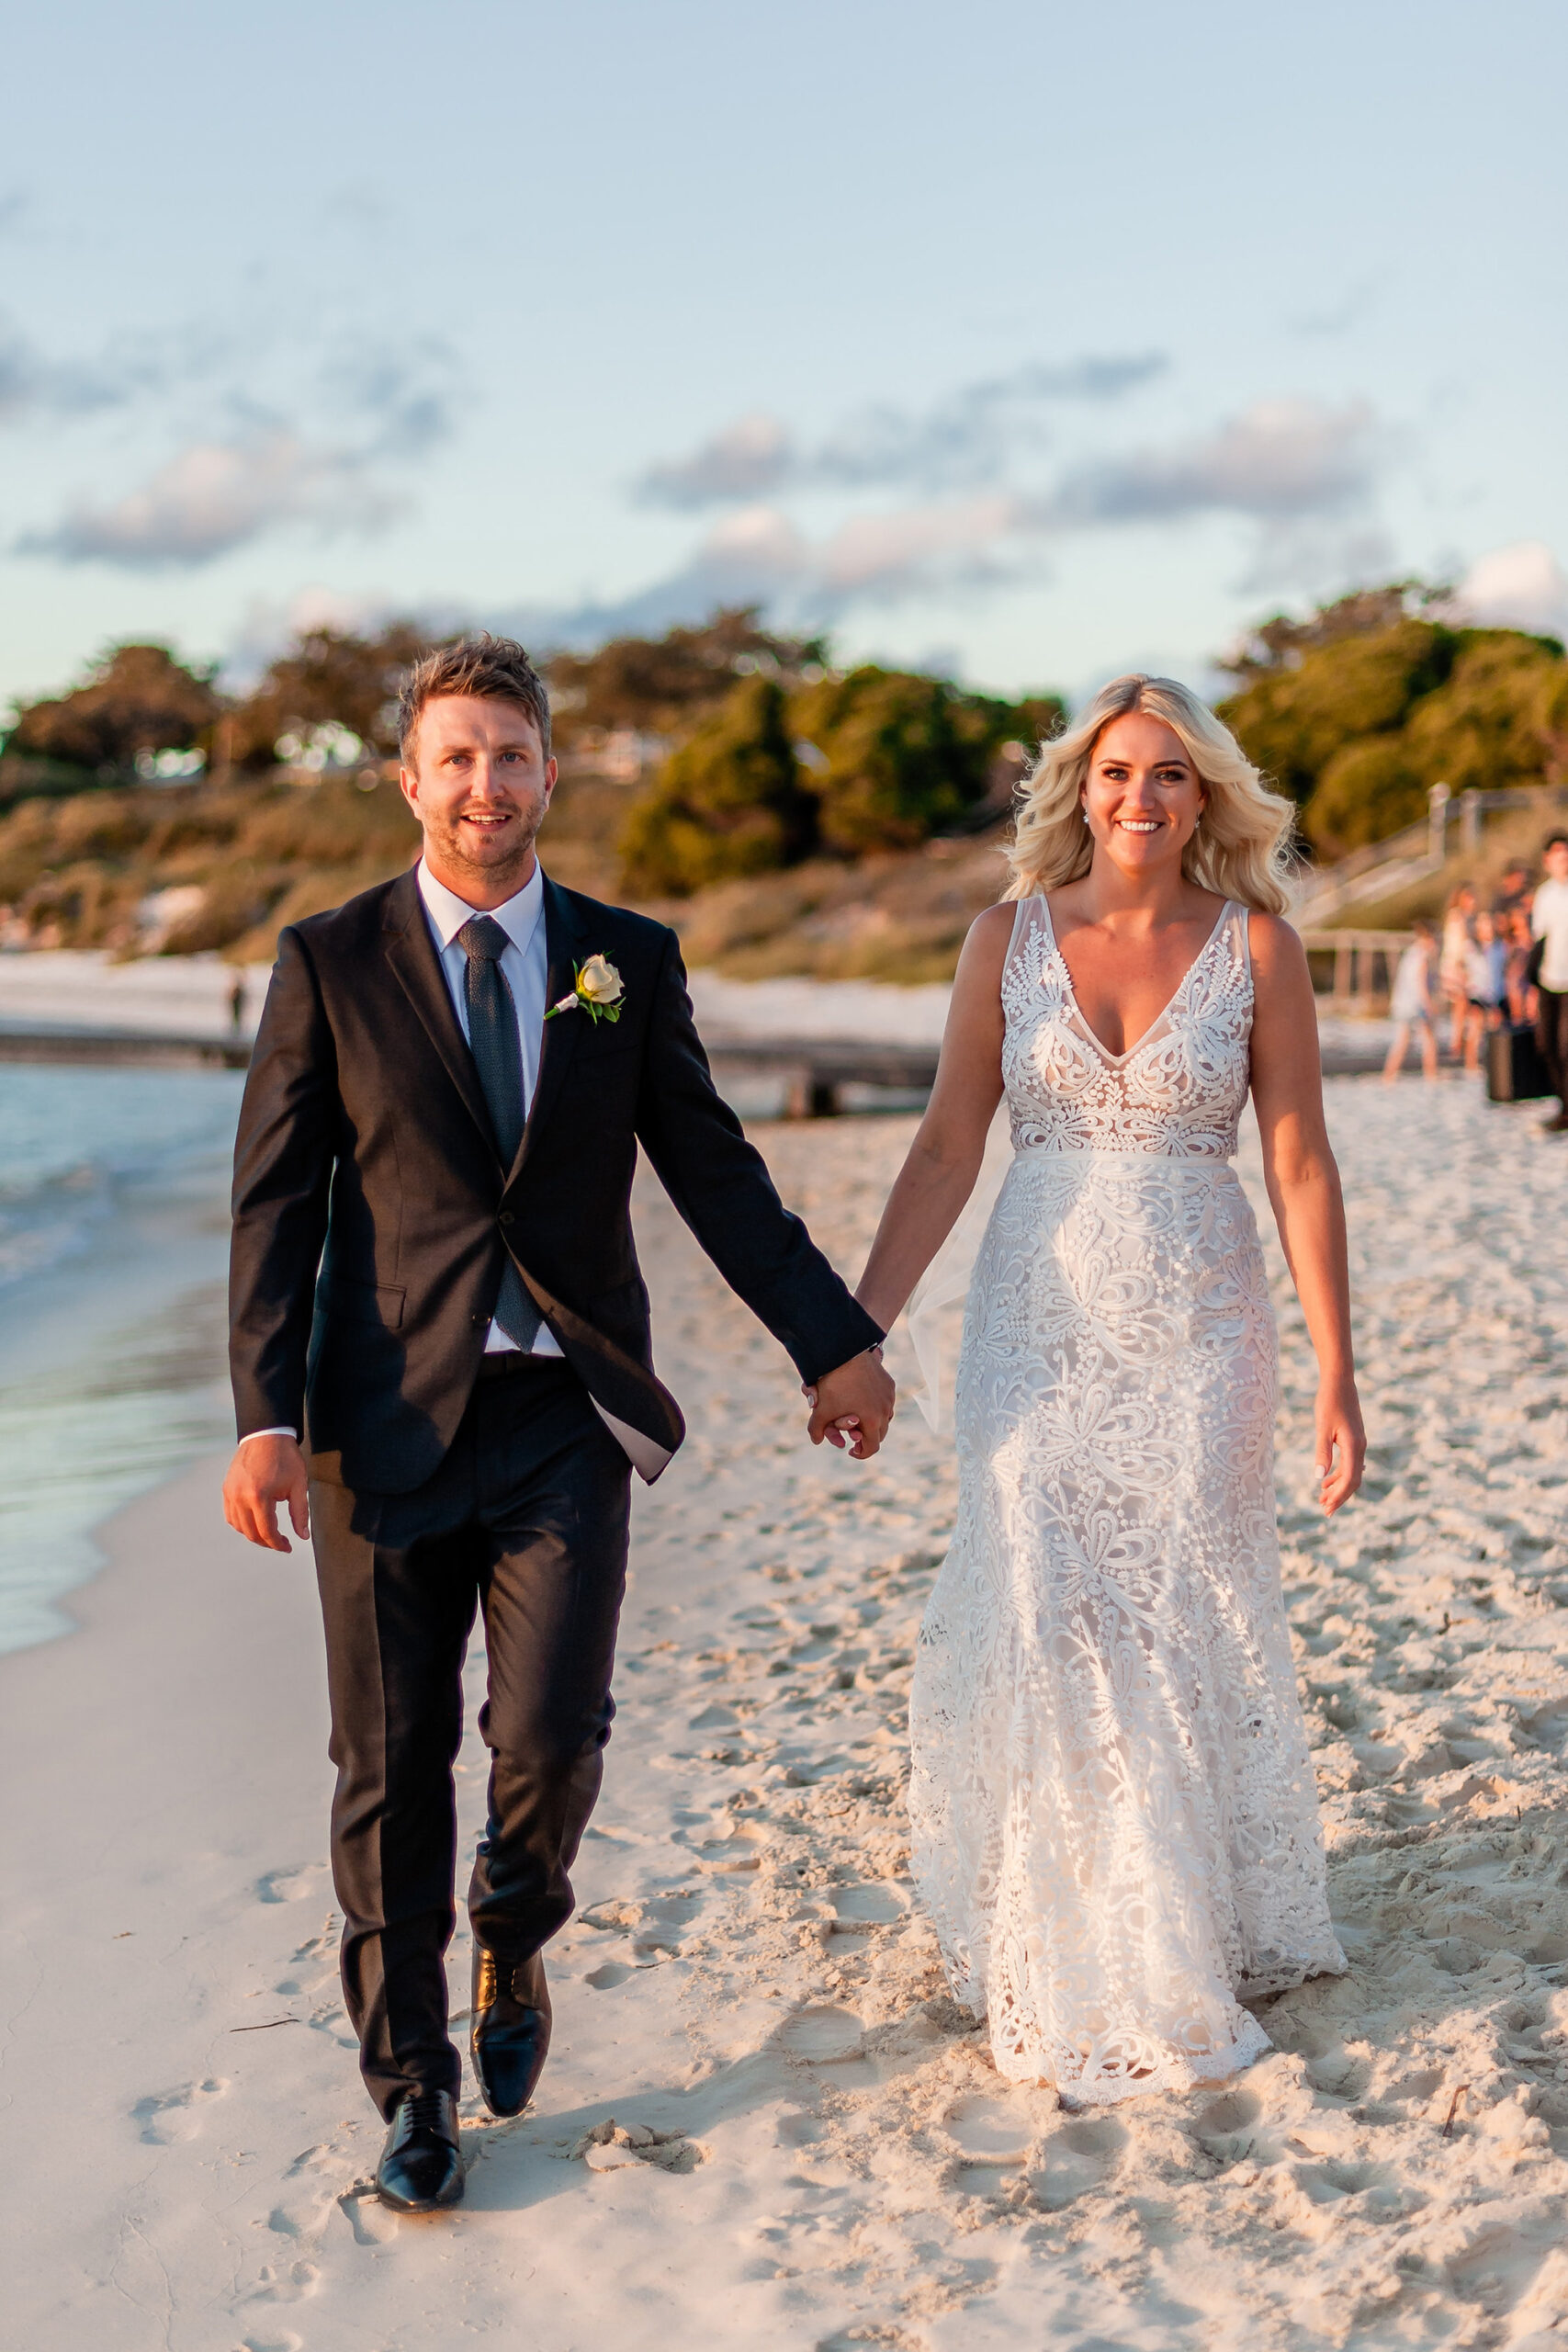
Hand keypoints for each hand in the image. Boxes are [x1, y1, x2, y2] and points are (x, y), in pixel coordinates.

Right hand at [223, 1435, 310, 1551]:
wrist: (267, 1434)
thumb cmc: (285, 1457)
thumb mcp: (299, 1485)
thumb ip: (300, 1513)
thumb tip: (303, 1536)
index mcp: (258, 1496)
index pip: (266, 1531)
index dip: (278, 1544)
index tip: (288, 1547)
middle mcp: (240, 1497)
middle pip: (251, 1532)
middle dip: (267, 1542)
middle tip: (281, 1543)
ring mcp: (230, 1492)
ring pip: (238, 1526)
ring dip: (253, 1534)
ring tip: (269, 1534)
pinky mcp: (226, 1488)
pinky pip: (230, 1515)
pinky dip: (241, 1524)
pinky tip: (254, 1523)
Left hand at [804, 1350, 894, 1459]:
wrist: (846, 1353)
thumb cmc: (833, 1384)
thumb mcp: (821, 1410)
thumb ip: (816, 1429)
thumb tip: (816, 1441)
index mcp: (872, 1422)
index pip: (872, 1448)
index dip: (861, 1453)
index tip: (851, 1451)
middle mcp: (885, 1411)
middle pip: (880, 1434)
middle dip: (868, 1438)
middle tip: (855, 1438)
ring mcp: (889, 1397)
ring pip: (886, 1417)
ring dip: (875, 1422)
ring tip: (861, 1420)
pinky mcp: (889, 1384)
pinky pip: (886, 1401)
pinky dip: (878, 1405)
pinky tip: (866, 1401)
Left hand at [1315, 1378, 1364, 1516]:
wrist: (1340, 1381)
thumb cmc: (1329, 1402)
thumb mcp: (1322, 1427)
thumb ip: (1322, 1452)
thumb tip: (1319, 1477)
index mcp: (1354, 1446)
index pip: (1349, 1480)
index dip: (1338, 1496)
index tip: (1326, 1508)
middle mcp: (1360, 1447)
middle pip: (1353, 1480)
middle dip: (1339, 1496)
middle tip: (1324, 1510)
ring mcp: (1358, 1443)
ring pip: (1352, 1472)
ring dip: (1338, 1486)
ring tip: (1321, 1496)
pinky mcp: (1354, 1438)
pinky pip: (1351, 1463)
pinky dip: (1340, 1474)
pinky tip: (1329, 1479)